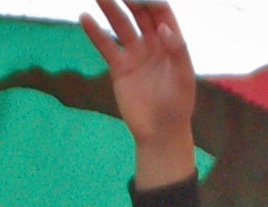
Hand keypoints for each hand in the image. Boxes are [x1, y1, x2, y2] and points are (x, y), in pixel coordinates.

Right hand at [82, 2, 194, 156]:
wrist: (160, 133)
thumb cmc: (177, 106)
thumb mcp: (183, 79)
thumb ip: (177, 51)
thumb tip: (165, 28)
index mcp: (171, 42)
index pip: (161, 12)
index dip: (150, 0)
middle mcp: (153, 43)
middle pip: (139, 13)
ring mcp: (135, 54)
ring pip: (121, 25)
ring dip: (110, 8)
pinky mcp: (119, 67)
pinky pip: (106, 46)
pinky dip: (95, 33)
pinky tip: (85, 18)